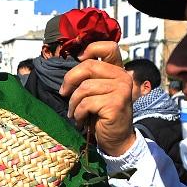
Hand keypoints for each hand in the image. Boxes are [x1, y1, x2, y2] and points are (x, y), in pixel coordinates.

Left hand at [59, 41, 134, 156]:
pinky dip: (78, 113)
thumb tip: (66, 66)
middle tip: (64, 93)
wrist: (116, 139)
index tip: (78, 59)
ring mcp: (121, 90)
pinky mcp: (116, 104)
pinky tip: (81, 119)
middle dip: (70, 80)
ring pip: (84, 87)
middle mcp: (123, 77)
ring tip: (74, 112)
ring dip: (73, 102)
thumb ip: (90, 77)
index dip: (90, 49)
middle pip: (88, 66)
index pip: (108, 47)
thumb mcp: (97, 91)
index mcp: (118, 70)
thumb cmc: (102, 115)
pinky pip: (86, 103)